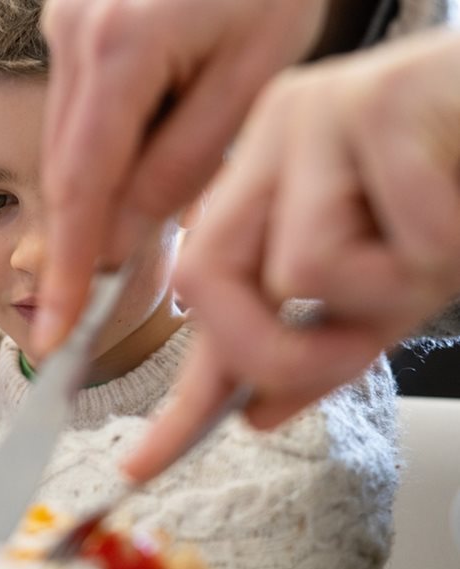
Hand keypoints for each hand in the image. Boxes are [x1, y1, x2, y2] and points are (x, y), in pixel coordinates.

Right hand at [33, 0, 329, 354]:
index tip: (53, 330)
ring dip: (94, 194)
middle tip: (82, 309)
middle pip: (64, 167)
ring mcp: (62, 22)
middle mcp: (73, 33)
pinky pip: (74, 108)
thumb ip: (183, 163)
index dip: (66, 266)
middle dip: (76, 241)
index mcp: (121, 47)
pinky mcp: (67, 21)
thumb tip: (117, 237)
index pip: (82, 184)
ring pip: (66, 140)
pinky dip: (99, 152)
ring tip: (127, 227)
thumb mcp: (253, 76)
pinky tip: (135, 163)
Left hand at [123, 28, 459, 482]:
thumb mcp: (384, 291)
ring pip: (302, 265)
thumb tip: (255, 411)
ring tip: (440, 243)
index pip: (198, 289)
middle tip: (351, 350)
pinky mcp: (380, 99)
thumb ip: (316, 347)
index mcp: (262, 173)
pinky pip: (397, 234)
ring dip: (387, 291)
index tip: (142, 465)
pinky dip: (447, 244)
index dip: (177, 392)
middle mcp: (270, 133)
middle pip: (206, 273)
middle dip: (273, 351)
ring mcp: (317, 110)